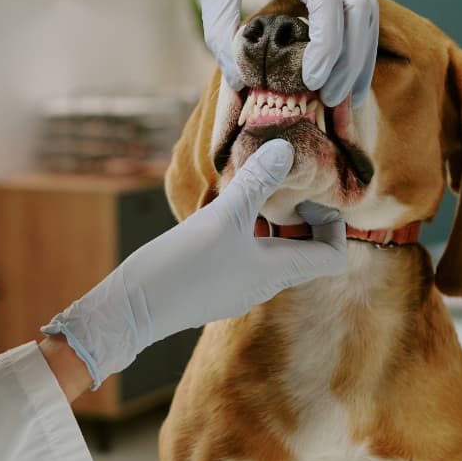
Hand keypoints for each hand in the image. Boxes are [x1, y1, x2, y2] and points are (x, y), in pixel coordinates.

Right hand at [41, 140, 346, 388]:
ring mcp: (234, 290)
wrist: (128, 311)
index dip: (333, 224)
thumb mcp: (221, 217)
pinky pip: (241, 260)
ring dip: (267, 224)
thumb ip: (255, 183)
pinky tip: (215, 218)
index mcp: (274, 272)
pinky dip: (241, 236)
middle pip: (301, 253)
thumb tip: (285, 149)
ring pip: (269, 255)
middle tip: (281, 185)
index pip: (332, 255)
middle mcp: (261, 286)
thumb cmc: (179, 268)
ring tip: (246, 194)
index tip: (310, 195)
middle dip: (298, 217)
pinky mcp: (210, 289)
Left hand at [171, 0, 378, 106]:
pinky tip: (350, 71)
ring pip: (368, 5)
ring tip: (347, 96)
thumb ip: (222, 37)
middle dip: (350, 57)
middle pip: (358, 5)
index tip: (313, 80)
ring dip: (361, 52)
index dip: (327, 44)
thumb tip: (242, 84)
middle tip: (332, 98)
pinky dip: (359, 36)